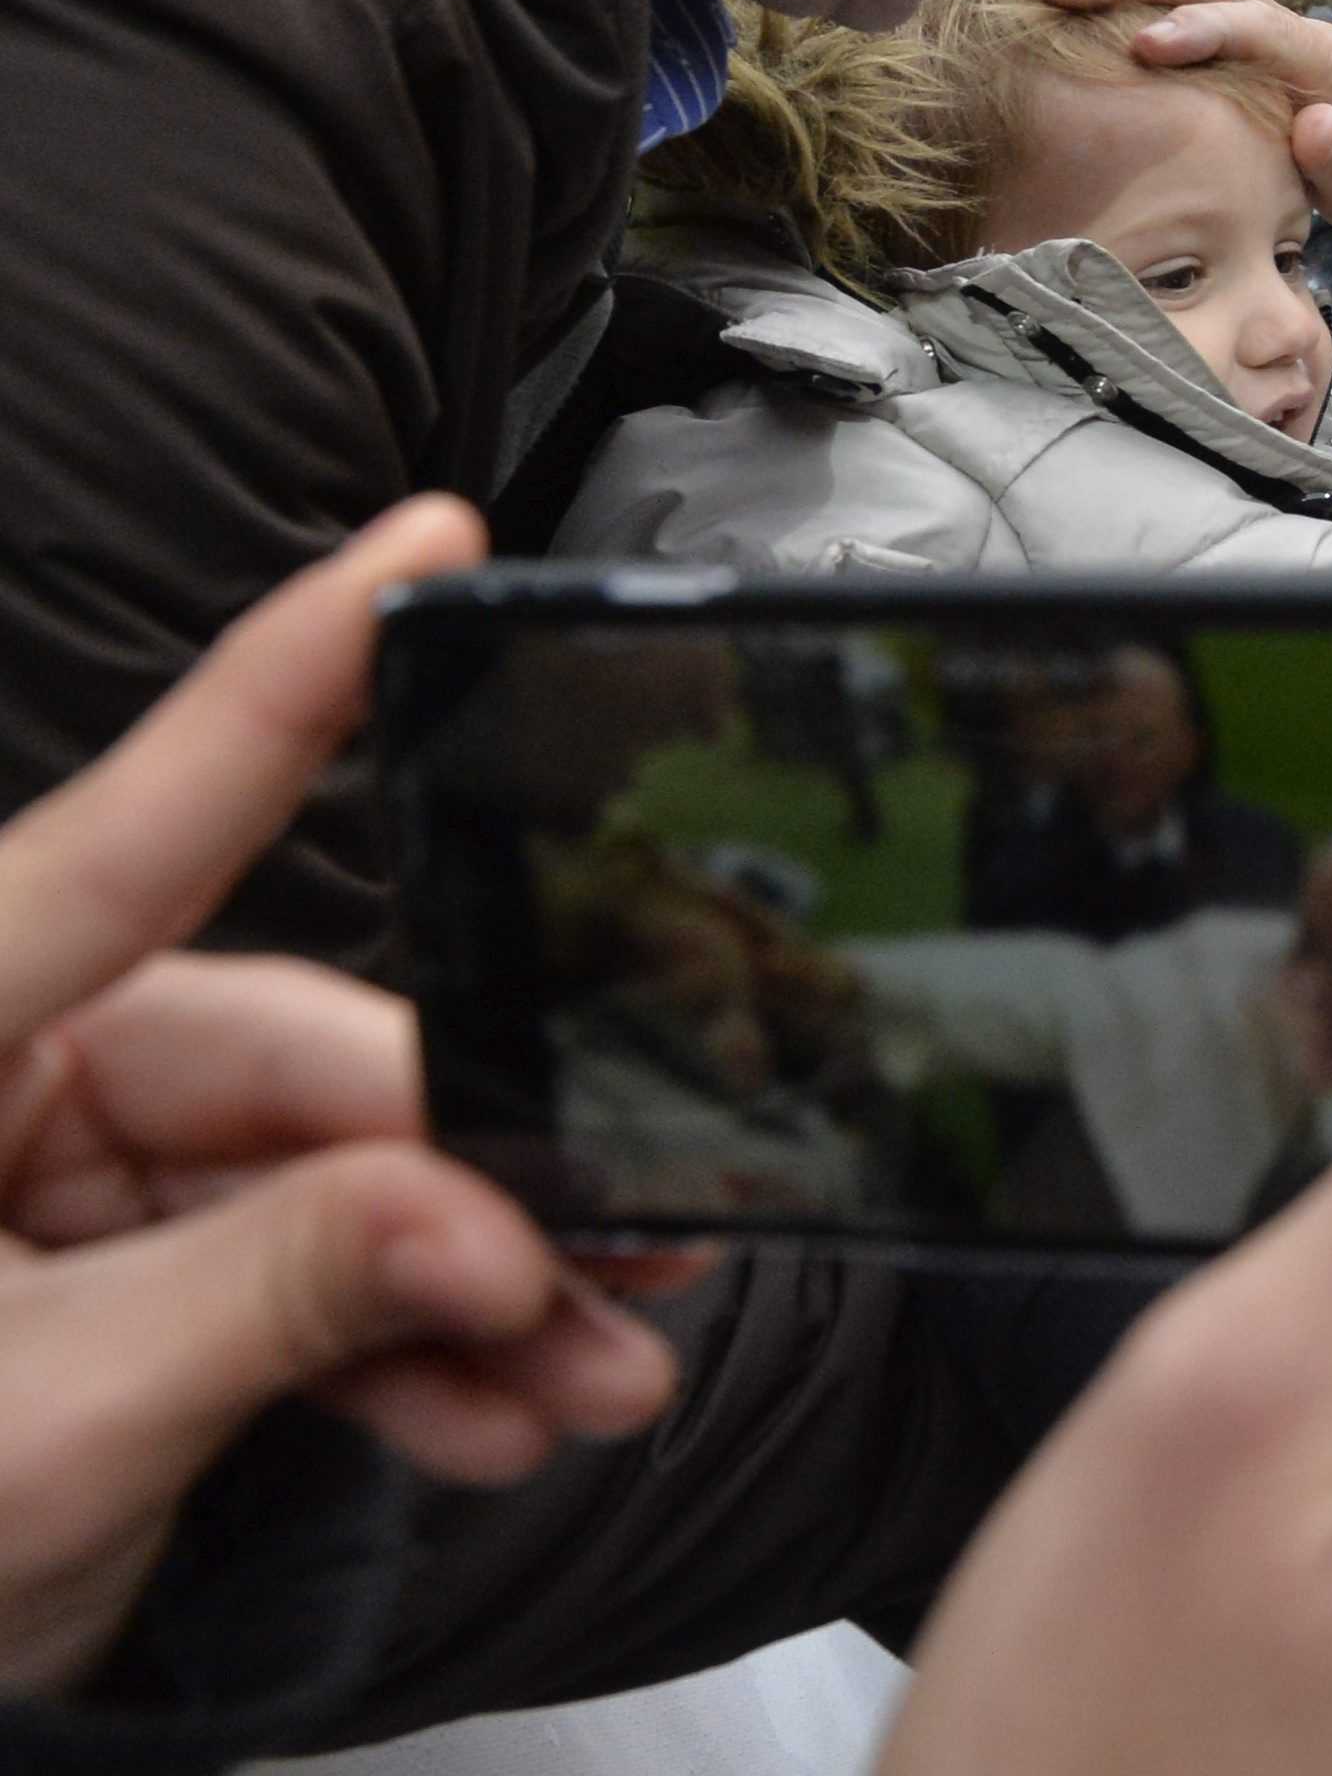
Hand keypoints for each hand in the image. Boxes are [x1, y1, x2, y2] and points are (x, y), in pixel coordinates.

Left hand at [0, 501, 676, 1695]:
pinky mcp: (108, 1281)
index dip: (289, 678)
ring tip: (595, 1373)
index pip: (130, 833)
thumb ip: (273, 1296)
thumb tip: (486, 1217)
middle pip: (297, 1066)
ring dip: (477, 1289)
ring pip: (329, 1185)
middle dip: (479, 1179)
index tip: (423, 547)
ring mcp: (56, 1181)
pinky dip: (408, 1349)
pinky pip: (299, 1276)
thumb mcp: (43, 1427)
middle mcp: (4, 1075)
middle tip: (625, 1252)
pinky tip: (498, 1408)